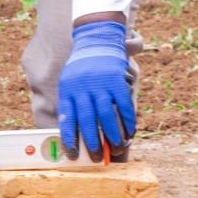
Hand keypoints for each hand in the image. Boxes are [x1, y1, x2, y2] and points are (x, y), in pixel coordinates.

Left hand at [57, 21, 134, 161]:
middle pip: (87, 119)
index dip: (69, 137)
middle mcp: (83, 87)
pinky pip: (123, 106)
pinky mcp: (117, 81)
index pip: (67, 117)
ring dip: (112, 135)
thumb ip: (70, 102)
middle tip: (96, 157)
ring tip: (115, 148)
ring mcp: (101, 84)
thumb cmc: (81, 67)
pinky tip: (130, 132)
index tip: (72, 154)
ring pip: (106, 115)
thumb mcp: (68, 81)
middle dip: (92, 141)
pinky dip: (128, 121)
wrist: (97, 40)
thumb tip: (71, 131)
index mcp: (68, 89)